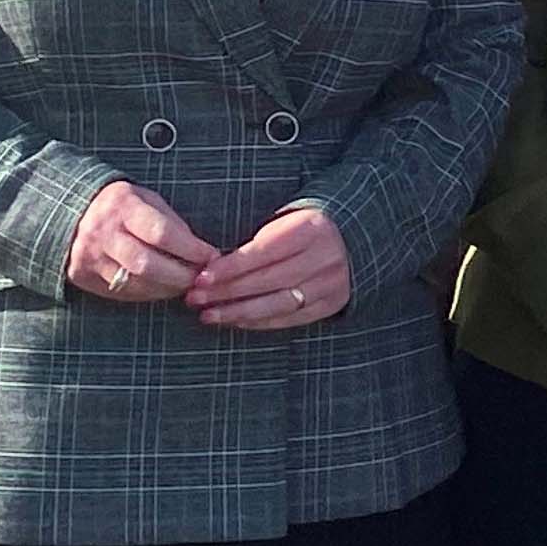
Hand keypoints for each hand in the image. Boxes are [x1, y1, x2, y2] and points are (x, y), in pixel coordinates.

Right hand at [66, 181, 215, 301]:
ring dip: (167, 289)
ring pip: (134, 283)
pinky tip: (165, 290)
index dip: (191, 249)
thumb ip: (172, 224)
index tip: (212, 256)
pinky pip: (120, 292)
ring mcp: (89, 257)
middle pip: (147, 264)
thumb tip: (204, 253)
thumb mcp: (148, 200)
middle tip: (203, 279)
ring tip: (188, 286)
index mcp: (122, 206)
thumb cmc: (125, 206)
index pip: (161, 233)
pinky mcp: (82, 276)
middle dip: (181, 275)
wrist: (73, 213)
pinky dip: (148, 294)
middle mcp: (102, 233)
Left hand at [189, 207, 351, 329]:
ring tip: (208, 315)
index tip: (200, 279)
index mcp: (312, 229)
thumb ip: (254, 244)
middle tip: (194, 299)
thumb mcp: (284, 223)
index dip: (229, 268)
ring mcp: (332, 282)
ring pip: (279, 303)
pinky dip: (261, 322)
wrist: (351, 237)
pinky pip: (292, 318)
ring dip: (238, 311)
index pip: (262, 252)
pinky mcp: (333, 302)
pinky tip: (236, 321)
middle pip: (269, 280)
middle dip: (227, 292)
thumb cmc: (303, 229)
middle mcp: (326, 256)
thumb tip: (210, 271)